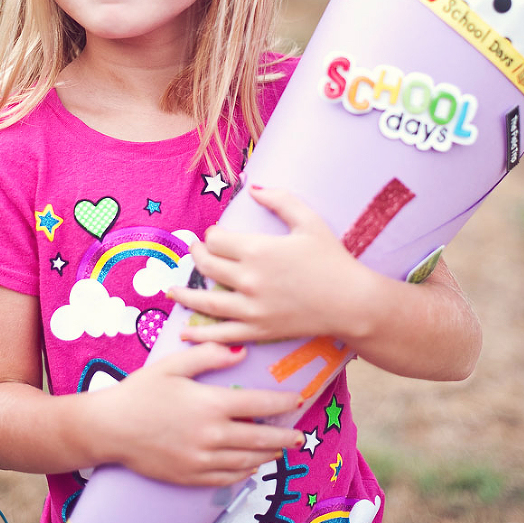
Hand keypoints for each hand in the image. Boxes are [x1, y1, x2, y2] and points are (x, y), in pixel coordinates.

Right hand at [95, 341, 304, 486]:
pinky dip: (245, 473)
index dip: (282, 404)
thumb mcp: (172, 365)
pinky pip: (227, 479)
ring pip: (247, 462)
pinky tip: (251, 466)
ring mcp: (202, 461)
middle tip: (300, 437)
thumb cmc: (139, 392)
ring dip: (268, 456)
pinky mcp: (191, 477)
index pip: (259, 405)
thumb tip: (241, 351)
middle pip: (261, 440)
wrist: (109, 429)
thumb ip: (209, 355)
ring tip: (280, 451)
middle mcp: (211, 436)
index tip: (298, 400)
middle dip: (285, 438)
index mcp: (210, 405)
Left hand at [171, 186, 368, 345]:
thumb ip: (279, 200)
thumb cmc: (332, 259)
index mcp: (257, 250)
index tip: (215, 235)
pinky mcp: (258, 330)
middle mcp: (249, 279)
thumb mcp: (308, 221)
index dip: (212, 235)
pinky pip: (222, 334)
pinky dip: (200, 335)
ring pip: (206, 302)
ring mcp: (252, 308)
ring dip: (185, 295)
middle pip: (208, 266)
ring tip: (171, 290)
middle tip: (195, 252)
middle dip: (197, 256)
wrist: (351, 301)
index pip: (217, 240)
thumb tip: (252, 187)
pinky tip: (184, 333)